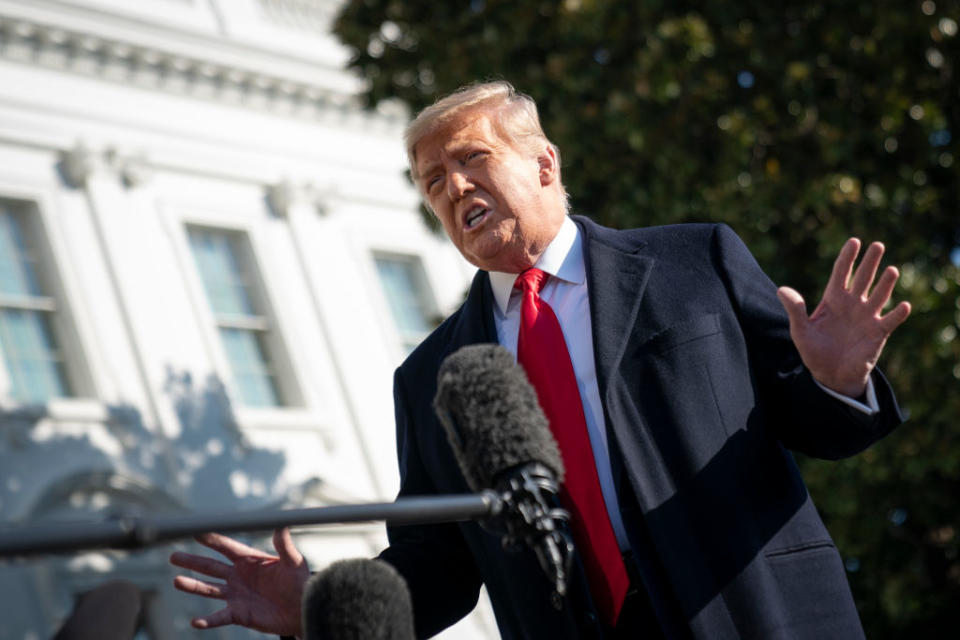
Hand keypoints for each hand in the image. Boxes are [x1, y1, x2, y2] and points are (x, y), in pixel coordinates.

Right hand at [169, 528, 308, 636]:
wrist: (303, 609)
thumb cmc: (300, 582)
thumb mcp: (294, 562)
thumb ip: (285, 546)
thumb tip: (282, 525)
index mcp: (250, 560)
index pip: (227, 547)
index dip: (213, 540)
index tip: (196, 531)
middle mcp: (239, 576)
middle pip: (211, 567)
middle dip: (193, 561)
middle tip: (173, 555)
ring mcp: (236, 595)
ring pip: (209, 589)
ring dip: (193, 586)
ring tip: (176, 581)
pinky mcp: (238, 613)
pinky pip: (219, 617)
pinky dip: (207, 620)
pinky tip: (195, 622)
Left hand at [776, 238, 910, 397]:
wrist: (830, 374)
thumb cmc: (814, 350)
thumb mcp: (800, 330)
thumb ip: (794, 309)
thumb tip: (781, 290)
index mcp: (833, 299)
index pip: (841, 273)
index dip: (847, 258)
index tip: (854, 241)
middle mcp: (853, 304)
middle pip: (863, 278)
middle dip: (870, 262)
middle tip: (878, 245)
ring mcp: (867, 317)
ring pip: (879, 295)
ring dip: (886, 284)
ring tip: (892, 270)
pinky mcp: (878, 333)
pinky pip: (890, 321)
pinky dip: (898, 314)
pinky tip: (903, 305)